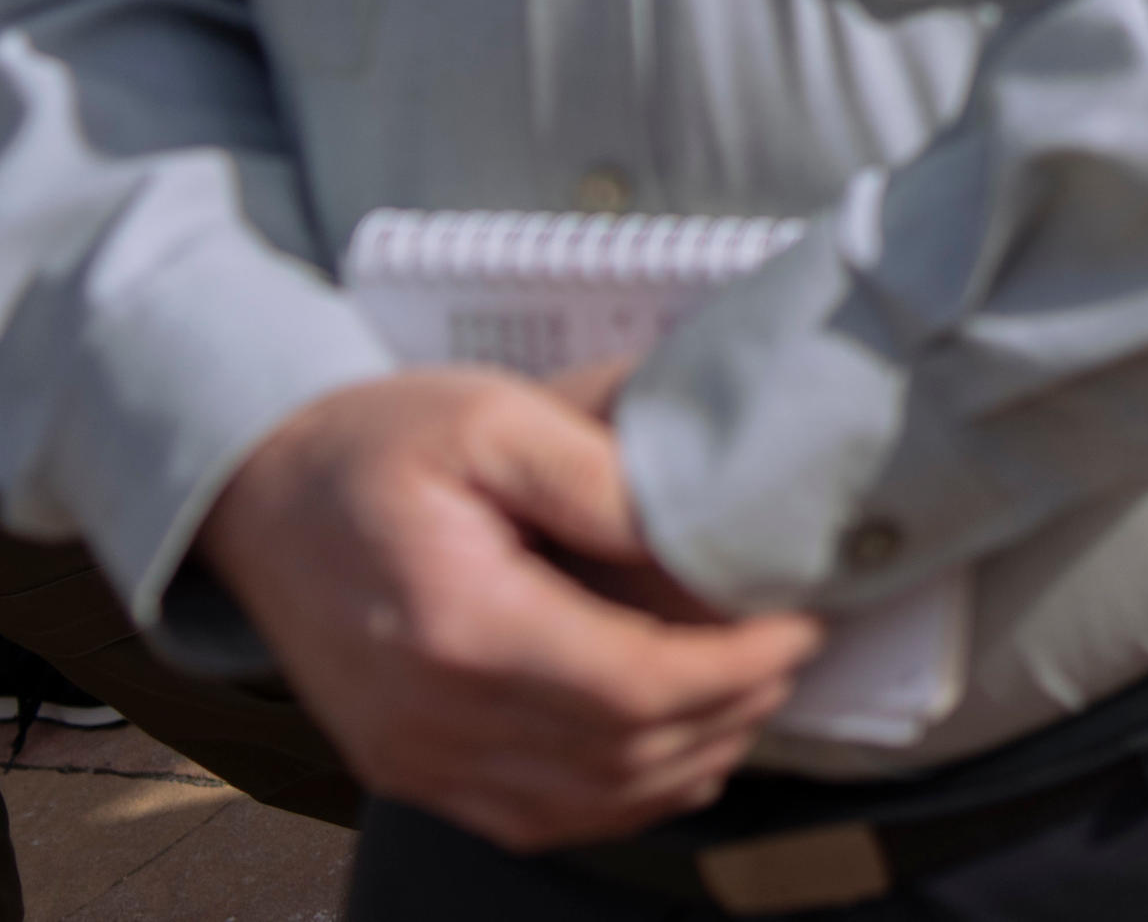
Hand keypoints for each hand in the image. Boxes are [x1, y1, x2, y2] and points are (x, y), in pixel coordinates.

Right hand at [197, 372, 819, 851]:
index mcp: (460, 627)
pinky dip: (624, 797)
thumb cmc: (375, 446)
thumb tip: (692, 532)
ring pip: (590, 802)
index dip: (737, 667)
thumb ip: (600, 477)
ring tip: (751, 692)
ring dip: (691, 757)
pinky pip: (537, 818)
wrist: (259, 497)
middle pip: (624, 753)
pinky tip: (678, 751)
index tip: (799, 623)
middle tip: (791, 650)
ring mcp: (416, 758)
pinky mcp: (410, 771)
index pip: (636, 686)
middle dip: (733, 707)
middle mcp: (433, 718)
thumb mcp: (493, 417)